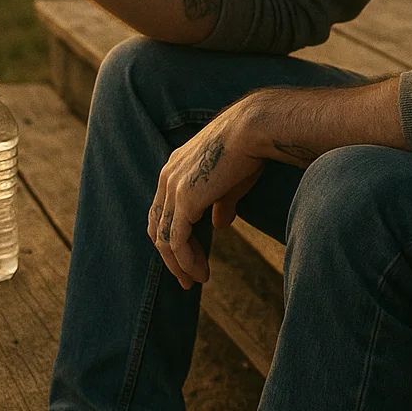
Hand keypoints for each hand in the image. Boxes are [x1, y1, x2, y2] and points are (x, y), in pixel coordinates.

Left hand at [148, 100, 265, 289]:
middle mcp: (167, 177)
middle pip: (158, 227)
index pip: (163, 211)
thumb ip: (220, 203)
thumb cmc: (248, 150)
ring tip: (197, 280)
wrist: (253, 129)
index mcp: (174, 169)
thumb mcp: (231, 182)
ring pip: (164, 239)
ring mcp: (173, 188)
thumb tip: (219, 225)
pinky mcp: (184, 199)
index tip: (190, 259)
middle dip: (171, 257)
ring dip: (179, 265)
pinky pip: (177, 241)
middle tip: (187, 279)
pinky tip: (201, 273)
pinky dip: (186, 261)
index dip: (173, 237)